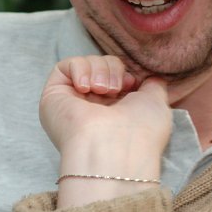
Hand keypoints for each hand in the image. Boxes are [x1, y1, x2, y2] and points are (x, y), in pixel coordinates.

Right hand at [40, 55, 173, 206]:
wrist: (112, 148)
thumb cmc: (140, 131)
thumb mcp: (156, 102)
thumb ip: (153, 86)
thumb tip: (148, 77)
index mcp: (117, 111)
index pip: (119, 76)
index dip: (126, 72)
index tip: (132, 83)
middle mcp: (94, 108)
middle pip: (104, 65)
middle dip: (114, 69)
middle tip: (116, 89)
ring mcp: (74, 102)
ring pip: (87, 63)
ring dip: (100, 70)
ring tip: (102, 90)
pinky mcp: (54, 96)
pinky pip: (66, 65)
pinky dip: (81, 69)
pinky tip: (85, 88)